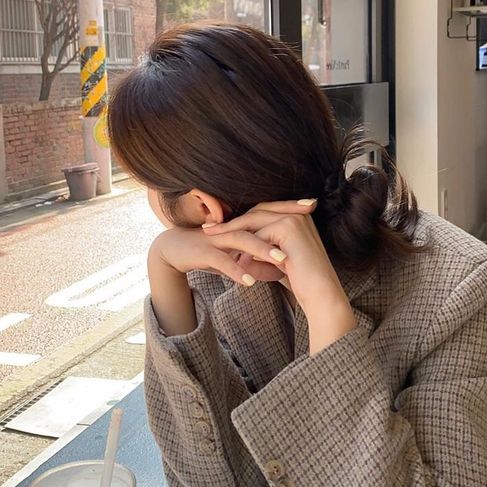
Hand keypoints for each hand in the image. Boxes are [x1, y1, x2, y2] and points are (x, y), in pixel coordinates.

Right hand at [151, 200, 317, 286]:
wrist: (174, 251)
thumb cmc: (209, 250)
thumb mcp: (236, 252)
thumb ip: (258, 257)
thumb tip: (281, 267)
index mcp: (241, 224)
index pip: (268, 212)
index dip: (288, 207)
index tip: (311, 204)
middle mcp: (231, 227)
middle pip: (260, 221)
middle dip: (283, 222)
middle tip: (306, 221)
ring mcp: (218, 239)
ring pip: (243, 240)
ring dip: (263, 249)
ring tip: (282, 259)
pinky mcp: (205, 253)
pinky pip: (222, 262)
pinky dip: (236, 270)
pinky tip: (250, 281)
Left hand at [203, 206, 356, 353]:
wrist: (321, 295)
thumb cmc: (300, 282)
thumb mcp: (275, 262)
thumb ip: (259, 252)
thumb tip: (236, 254)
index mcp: (298, 217)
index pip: (263, 213)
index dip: (241, 220)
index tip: (220, 228)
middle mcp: (298, 213)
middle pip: (257, 212)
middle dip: (231, 221)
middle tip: (208, 229)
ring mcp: (294, 219)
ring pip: (254, 220)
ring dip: (231, 230)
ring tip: (212, 238)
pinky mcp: (289, 229)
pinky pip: (258, 235)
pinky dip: (244, 246)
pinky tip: (232, 257)